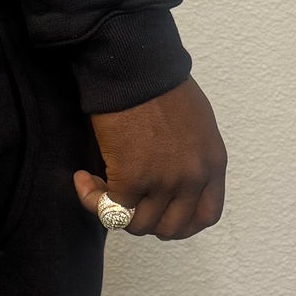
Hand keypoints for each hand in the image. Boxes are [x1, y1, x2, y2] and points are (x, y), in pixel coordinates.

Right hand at [73, 77, 226, 240]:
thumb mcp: (196, 123)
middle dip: (145, 221)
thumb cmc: (159, 83)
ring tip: (100, 187)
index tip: (160, 214)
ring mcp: (164, 181)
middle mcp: (193, 177)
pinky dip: (91, 199)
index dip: (181, 223)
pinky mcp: (132, 178)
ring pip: (138, 225)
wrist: (136, 67)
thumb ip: (191, 155)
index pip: (207, 215)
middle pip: (171, 228)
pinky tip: (83, 178)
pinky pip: (110, 211)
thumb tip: (171, 175)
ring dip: (116, 211)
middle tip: (126, 201)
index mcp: (212, 163)